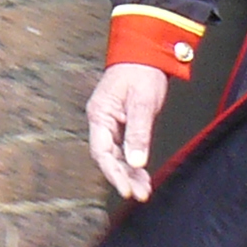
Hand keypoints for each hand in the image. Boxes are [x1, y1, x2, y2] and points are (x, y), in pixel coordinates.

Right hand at [85, 63, 172, 201]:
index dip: (113, 173)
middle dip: (123, 177)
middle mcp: (102, 121)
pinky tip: (143, 176)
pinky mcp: (123, 125)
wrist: (147, 52)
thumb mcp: (142, 101)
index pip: (102, 152)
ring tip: (144, 191)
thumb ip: (138, 132)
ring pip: (118, 156)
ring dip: (130, 174)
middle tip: (139, 194)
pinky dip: (134, 163)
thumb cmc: (141, 71)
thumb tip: (135, 162)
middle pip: (109, 157)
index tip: (126, 189)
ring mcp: (112, 124)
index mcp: (100, 114)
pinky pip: (126, 149)